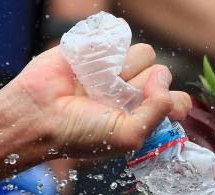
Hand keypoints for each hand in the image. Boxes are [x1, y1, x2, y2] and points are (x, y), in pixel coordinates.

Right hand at [9, 43, 191, 158]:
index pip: (178, 101)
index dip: (172, 102)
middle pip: (162, 74)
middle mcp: (133, 93)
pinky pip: (119, 39)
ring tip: (98, 85)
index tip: (153, 110)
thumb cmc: (80, 134)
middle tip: (113, 101)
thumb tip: (162, 75)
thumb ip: (159, 109)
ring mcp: (116, 71)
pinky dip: (107, 51)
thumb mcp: (130, 136)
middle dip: (142, 86)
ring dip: (124, 68)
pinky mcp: (98, 51)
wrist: (37, 117)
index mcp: (144, 116)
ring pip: (145, 54)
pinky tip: (88, 68)